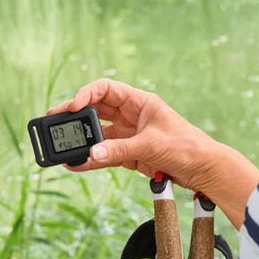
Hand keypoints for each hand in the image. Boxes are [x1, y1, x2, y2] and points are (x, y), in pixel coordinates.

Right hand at [48, 79, 258, 227]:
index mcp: (140, 102)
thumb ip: (120, 150)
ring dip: (80, 140)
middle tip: (53, 121)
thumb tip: (90, 154)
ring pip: (97, 134)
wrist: (205, 169)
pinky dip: (90, 159)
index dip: (86, 94)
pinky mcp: (129, 155)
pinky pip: (104, 154)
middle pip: (96, 110)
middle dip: (74, 116)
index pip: (106, 89)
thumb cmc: (188, 147)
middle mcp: (131, 116)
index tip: (73, 105)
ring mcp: (129, 136)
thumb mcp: (152, 146)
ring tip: (59, 146)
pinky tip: (75, 164)